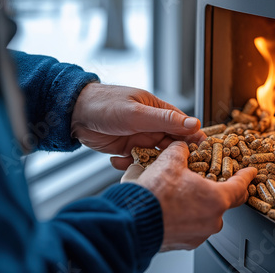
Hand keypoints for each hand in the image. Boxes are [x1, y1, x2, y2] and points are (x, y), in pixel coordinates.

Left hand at [71, 83, 205, 168]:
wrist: (74, 113)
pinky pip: (137, 162)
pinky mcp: (127, 150)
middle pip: (173, 145)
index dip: (194, 141)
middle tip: (172, 169)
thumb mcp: (138, 113)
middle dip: (173, 158)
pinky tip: (118, 161)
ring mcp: (140, 139)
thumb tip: (195, 124)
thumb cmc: (106, 104)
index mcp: (159, 111)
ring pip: (155, 157)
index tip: (200, 155)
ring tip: (141, 167)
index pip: (185, 127)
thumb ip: (166, 120)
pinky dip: (130, 165)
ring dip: (150, 164)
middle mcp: (153, 126)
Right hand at [135, 141, 256, 250]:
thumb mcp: (170, 161)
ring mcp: (198, 235)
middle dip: (220, 189)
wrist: (132, 221)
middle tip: (215, 180)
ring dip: (200, 203)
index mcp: (216, 199)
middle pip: (224, 202)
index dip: (246, 176)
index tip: (251, 172)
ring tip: (185, 193)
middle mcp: (212, 220)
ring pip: (206, 215)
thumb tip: (182, 147)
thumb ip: (181, 151)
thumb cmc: (154, 195)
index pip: (240, 186)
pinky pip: (191, 226)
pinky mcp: (184, 243)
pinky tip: (173, 207)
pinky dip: (187, 216)